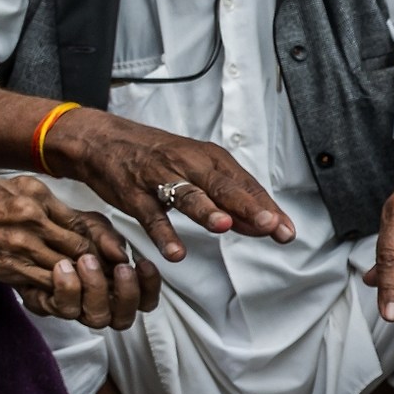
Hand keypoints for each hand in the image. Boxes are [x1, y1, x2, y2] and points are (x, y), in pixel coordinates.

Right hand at [0, 176, 161, 328]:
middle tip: (123, 275)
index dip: (108, 240)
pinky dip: (62, 290)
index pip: (85, 222)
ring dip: (88, 280)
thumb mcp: (11, 186)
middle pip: (82, 246)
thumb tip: (76, 215)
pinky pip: (44, 283)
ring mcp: (19, 247)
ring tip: (105, 288)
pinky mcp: (8, 269)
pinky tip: (73, 293)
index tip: (122, 252)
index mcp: (35, 198)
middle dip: (105, 263)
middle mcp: (31, 221)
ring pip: (68, 267)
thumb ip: (45, 199)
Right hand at [48, 107, 292, 262]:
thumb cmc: (160, 158)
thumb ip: (232, 201)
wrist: (105, 141)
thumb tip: (267, 226)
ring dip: (207, 210)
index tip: (288, 231)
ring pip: (188, 195)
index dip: (268, 209)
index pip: (246, 185)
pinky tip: (176, 253)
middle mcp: (190, 164)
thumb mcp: (198, 171)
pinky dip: (163, 234)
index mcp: (211, 159)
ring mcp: (160, 178)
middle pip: (223, 187)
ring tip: (224, 226)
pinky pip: (151, 216)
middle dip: (248, 207)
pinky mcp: (134, 193)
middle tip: (270, 225)